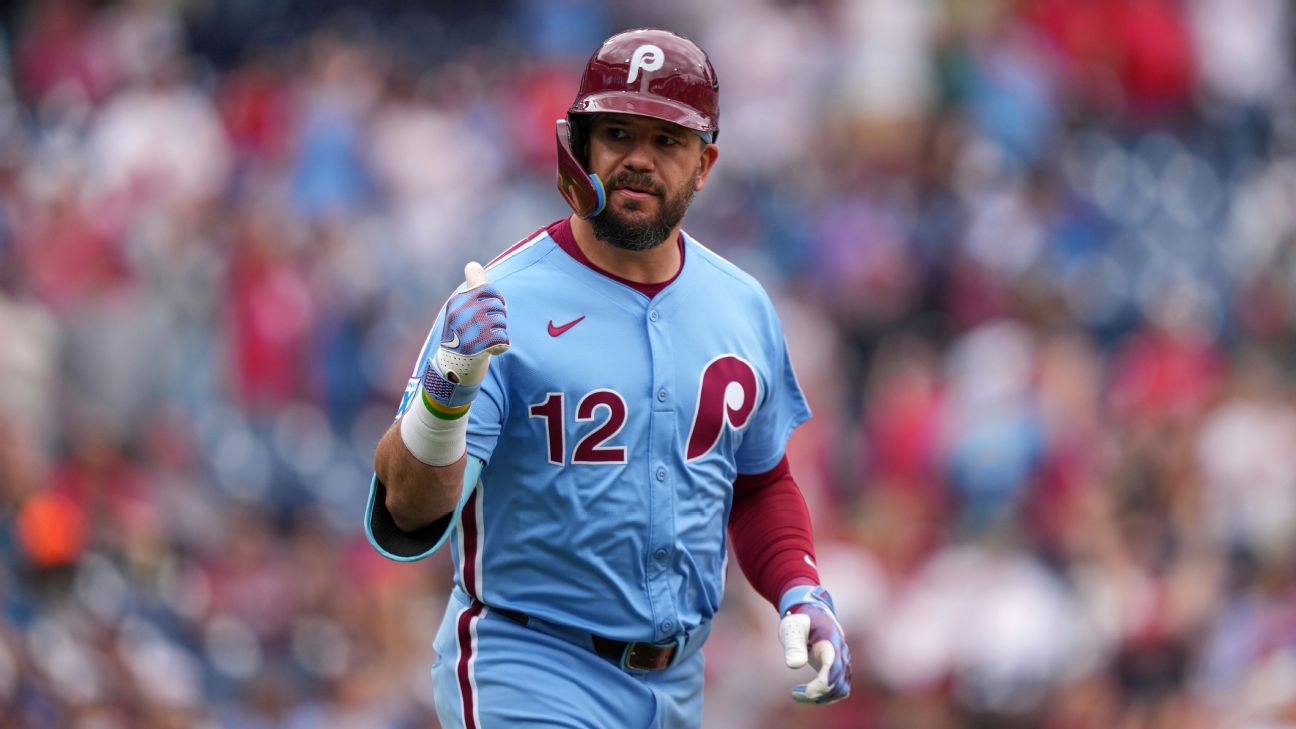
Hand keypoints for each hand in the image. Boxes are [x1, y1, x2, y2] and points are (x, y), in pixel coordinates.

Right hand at [422, 262, 508, 410]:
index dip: (497, 299)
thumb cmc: (462, 336)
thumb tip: (473, 265)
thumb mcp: (464, 309)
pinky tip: (493, 349)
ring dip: (501, 332)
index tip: (492, 309)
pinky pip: (503, 339)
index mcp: (456, 303)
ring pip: (501, 323)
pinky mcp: (476, 348)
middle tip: (488, 329)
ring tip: (487, 340)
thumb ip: (473, 287)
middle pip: (497, 306)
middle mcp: (459, 315)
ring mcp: (466, 331)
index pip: (488, 289)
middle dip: (500, 317)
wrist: (454, 369)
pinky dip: (503, 345)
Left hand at [777, 585, 851, 704]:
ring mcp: (844, 661)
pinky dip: (826, 694)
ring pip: (842, 689)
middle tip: (795, 694)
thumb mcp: (792, 628)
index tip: (801, 692)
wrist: (812, 612)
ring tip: (799, 694)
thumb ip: (793, 645)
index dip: (820, 686)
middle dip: (817, 695)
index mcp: (831, 642)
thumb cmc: (800, 620)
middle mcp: (842, 653)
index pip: (833, 670)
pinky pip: (840, 687)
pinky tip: (808, 692)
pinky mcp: (841, 667)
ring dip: (822, 697)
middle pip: (838, 685)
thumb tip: (795, 665)